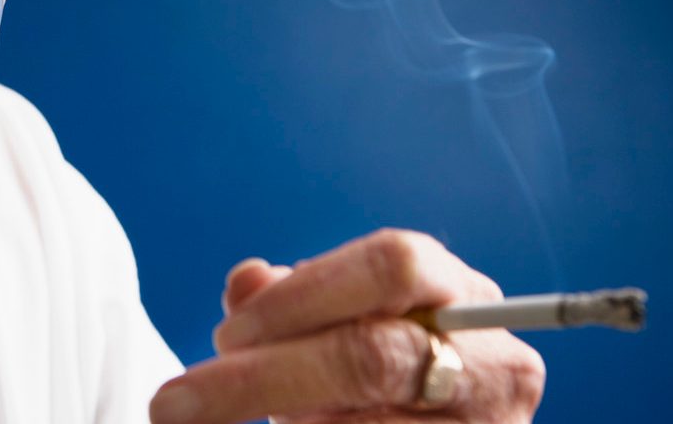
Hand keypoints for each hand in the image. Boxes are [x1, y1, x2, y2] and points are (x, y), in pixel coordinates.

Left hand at [149, 229, 544, 423]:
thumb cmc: (366, 366)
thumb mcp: (327, 323)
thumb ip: (283, 300)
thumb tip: (247, 282)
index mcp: (458, 290)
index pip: (391, 265)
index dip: (301, 296)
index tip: (225, 334)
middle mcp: (495, 361)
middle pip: (371, 355)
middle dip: (262, 379)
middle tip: (176, 404)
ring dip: (292, 421)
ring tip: (255, 418)